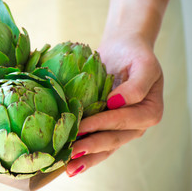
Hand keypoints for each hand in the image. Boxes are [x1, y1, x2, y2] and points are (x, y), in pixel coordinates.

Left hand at [66, 33, 162, 176]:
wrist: (124, 50)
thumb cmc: (134, 55)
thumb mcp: (144, 65)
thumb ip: (136, 86)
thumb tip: (116, 103)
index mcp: (149, 112)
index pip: (123, 120)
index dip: (102, 124)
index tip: (81, 128)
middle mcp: (136, 124)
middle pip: (113, 139)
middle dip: (91, 147)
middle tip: (71, 154)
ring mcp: (122, 128)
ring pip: (105, 147)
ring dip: (87, 157)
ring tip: (68, 167)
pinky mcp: (107, 126)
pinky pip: (98, 141)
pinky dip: (86, 151)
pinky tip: (71, 160)